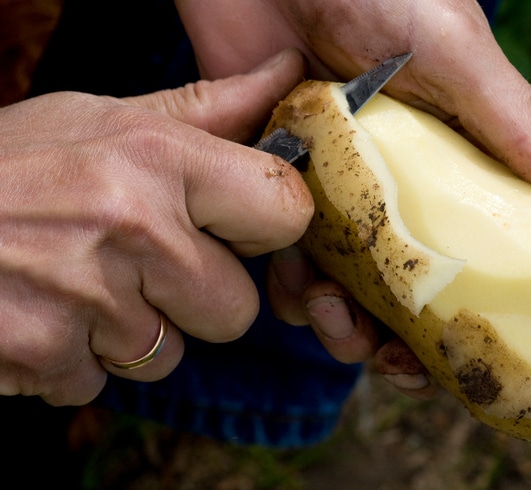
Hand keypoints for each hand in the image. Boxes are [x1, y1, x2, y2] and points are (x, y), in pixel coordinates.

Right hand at [0, 51, 312, 404]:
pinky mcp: (47, 355)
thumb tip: (288, 72)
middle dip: (197, 298)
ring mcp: (90, 299)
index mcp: (160, 158)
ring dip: (133, 332)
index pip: (286, 212)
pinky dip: (77, 360)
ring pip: (171, 355)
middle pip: (238, 309)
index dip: (267, 228)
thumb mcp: (104, 118)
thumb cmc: (11, 164)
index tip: (235, 226)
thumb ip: (207, 110)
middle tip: (139, 263)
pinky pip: (103, 382)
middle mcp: (135, 227)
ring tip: (79, 283)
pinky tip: (44, 312)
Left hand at [174, 0, 530, 398]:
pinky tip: (290, 284)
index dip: (467, 318)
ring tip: (329, 316)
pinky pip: (279, 255)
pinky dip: (283, 282)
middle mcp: (393, 188)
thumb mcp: (452, 52)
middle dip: (392, 338)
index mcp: (449, 167)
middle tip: (382, 355)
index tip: (455, 359)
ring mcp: (333, 189)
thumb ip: (515, 121)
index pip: (473, 258)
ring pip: (339, 285)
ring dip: (335, 321)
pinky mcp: (276, 181)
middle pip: (402, 289)